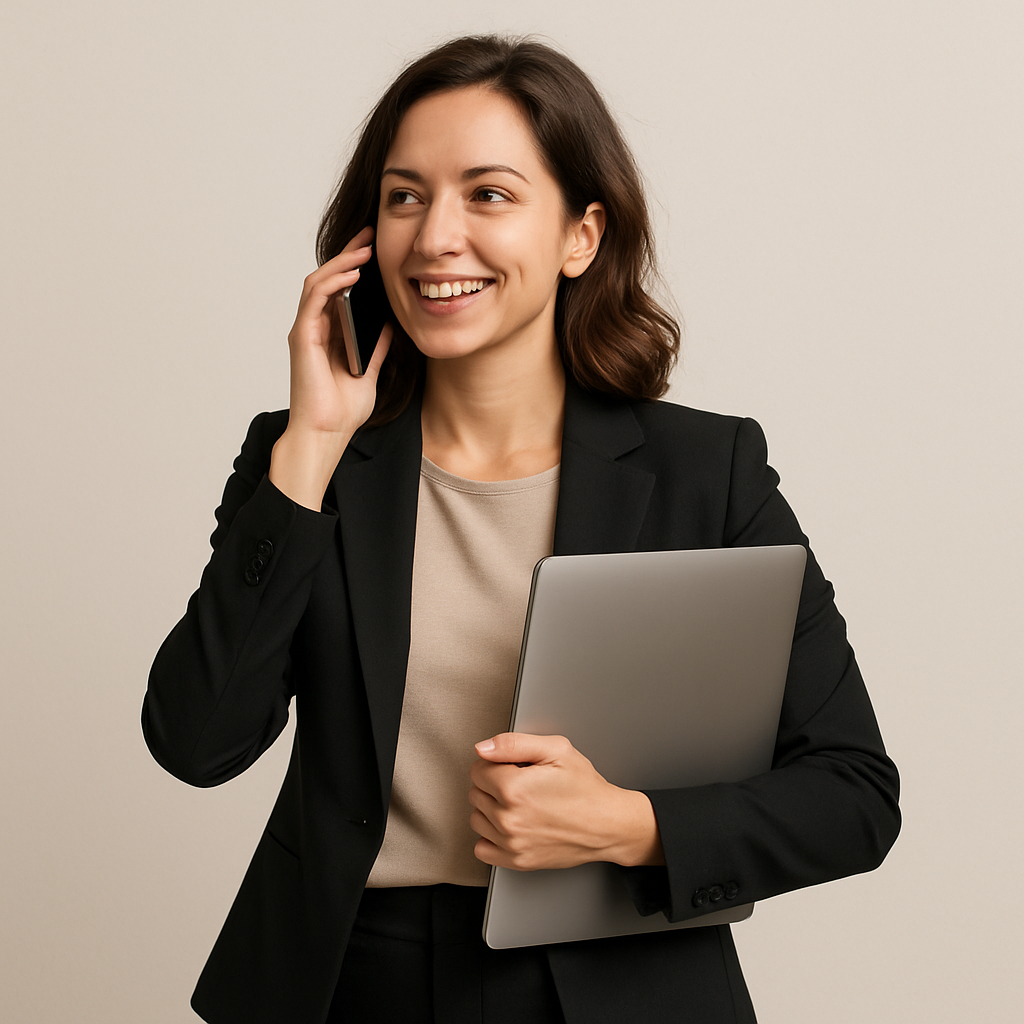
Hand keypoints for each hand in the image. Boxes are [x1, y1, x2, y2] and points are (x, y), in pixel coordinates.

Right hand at [270, 226, 392, 508]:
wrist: (328, 433)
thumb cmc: (343, 410)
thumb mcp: (370, 372)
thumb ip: (376, 348)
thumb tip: (390, 325)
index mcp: (329, 333)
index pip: (340, 289)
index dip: (355, 265)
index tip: (374, 245)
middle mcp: (314, 327)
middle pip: (327, 278)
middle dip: (348, 254)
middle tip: (368, 234)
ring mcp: (306, 331)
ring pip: (318, 283)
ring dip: (341, 263)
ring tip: (363, 249)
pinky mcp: (302, 338)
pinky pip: (314, 300)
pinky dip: (332, 283)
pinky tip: (352, 275)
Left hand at [469, 733, 663, 871]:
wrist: (607, 824)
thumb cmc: (586, 788)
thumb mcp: (556, 750)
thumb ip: (513, 744)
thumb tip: (482, 748)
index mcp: (513, 788)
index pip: (477, 769)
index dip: (497, 764)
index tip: (515, 767)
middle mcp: (508, 819)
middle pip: (476, 793)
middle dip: (494, 784)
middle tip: (522, 783)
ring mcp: (511, 843)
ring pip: (477, 819)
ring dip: (492, 809)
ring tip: (519, 804)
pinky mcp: (517, 861)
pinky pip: (482, 848)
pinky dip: (491, 837)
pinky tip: (512, 825)